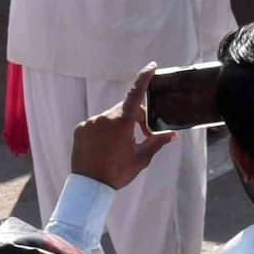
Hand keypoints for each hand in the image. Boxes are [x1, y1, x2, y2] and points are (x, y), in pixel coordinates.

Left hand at [69, 68, 179, 189]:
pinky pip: (96, 124)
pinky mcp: (81, 129)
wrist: (89, 186)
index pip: (135, 94)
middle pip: (125, 109)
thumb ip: (156, 142)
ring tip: (120, 146)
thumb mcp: (141, 158)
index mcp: (122, 122)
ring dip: (118, 125)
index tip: (151, 66)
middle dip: (135, 118)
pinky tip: (105, 147)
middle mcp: (104, 117)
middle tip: (142, 135)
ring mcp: (91, 122)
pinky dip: (104, 131)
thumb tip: (172, 134)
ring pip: (110, 117)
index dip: (144, 78)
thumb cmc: (117, 173)